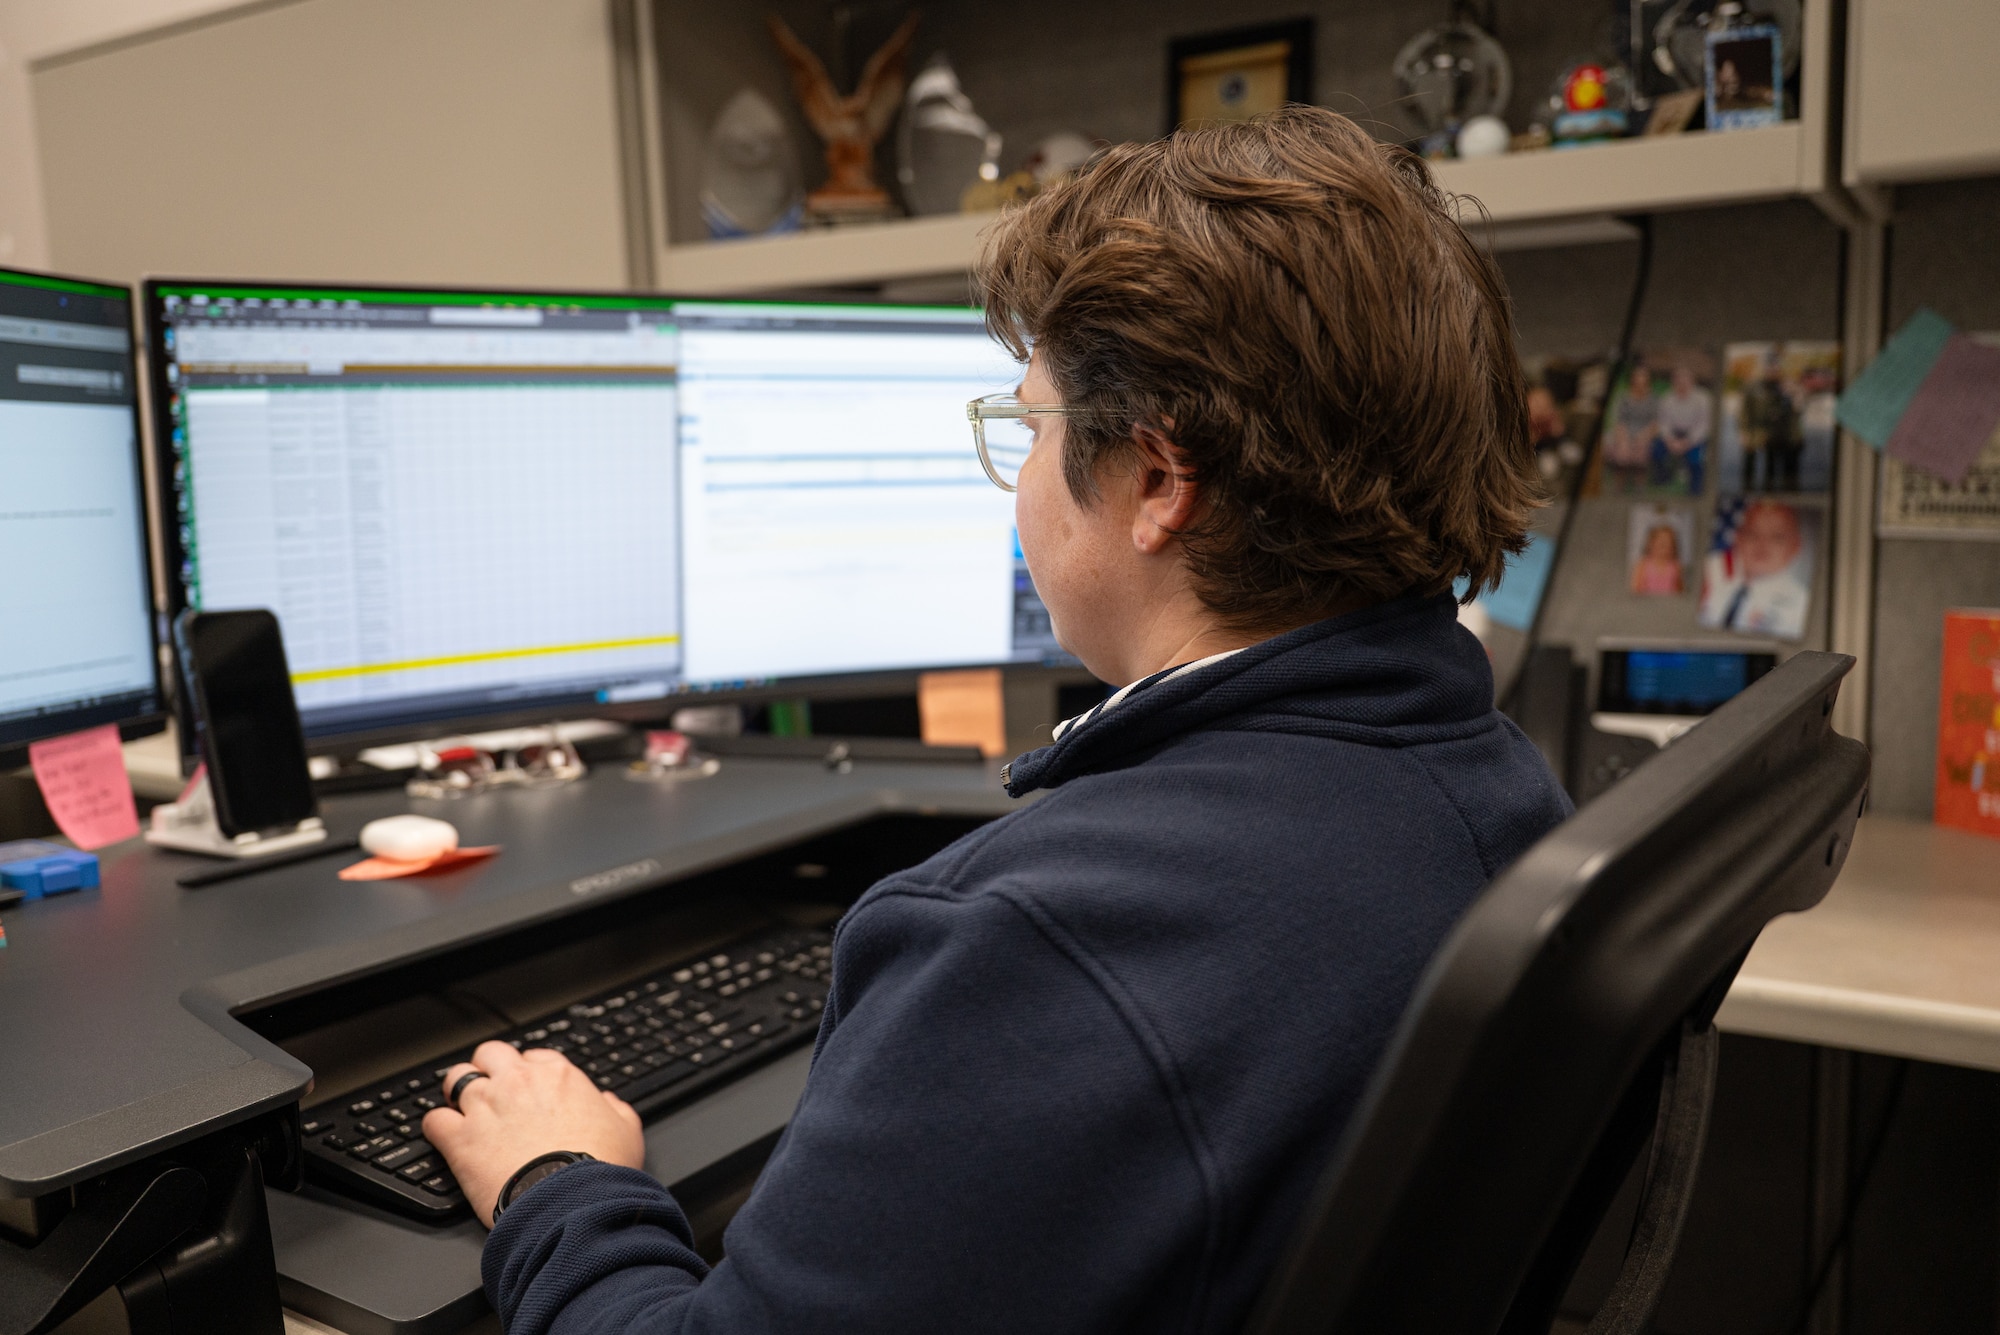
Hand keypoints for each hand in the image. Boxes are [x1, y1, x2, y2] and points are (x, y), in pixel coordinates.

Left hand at [423, 1041, 645, 1226]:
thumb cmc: (600, 1169)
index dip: (528, 1073)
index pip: (532, 1057)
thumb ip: (615, 1109)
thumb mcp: (626, 1131)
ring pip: (455, 1079)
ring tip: (462, 1112)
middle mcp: (518, 1082)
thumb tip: (608, 1104)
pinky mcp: (460, 1138)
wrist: (573, 1201)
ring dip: (457, 1094)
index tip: (527, 1090)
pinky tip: (446, 1140)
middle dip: (487, 1070)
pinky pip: (433, 1120)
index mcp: (558, 1076)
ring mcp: (486, 1107)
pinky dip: (436, 1129)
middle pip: (489, 1054)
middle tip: (490, 1093)